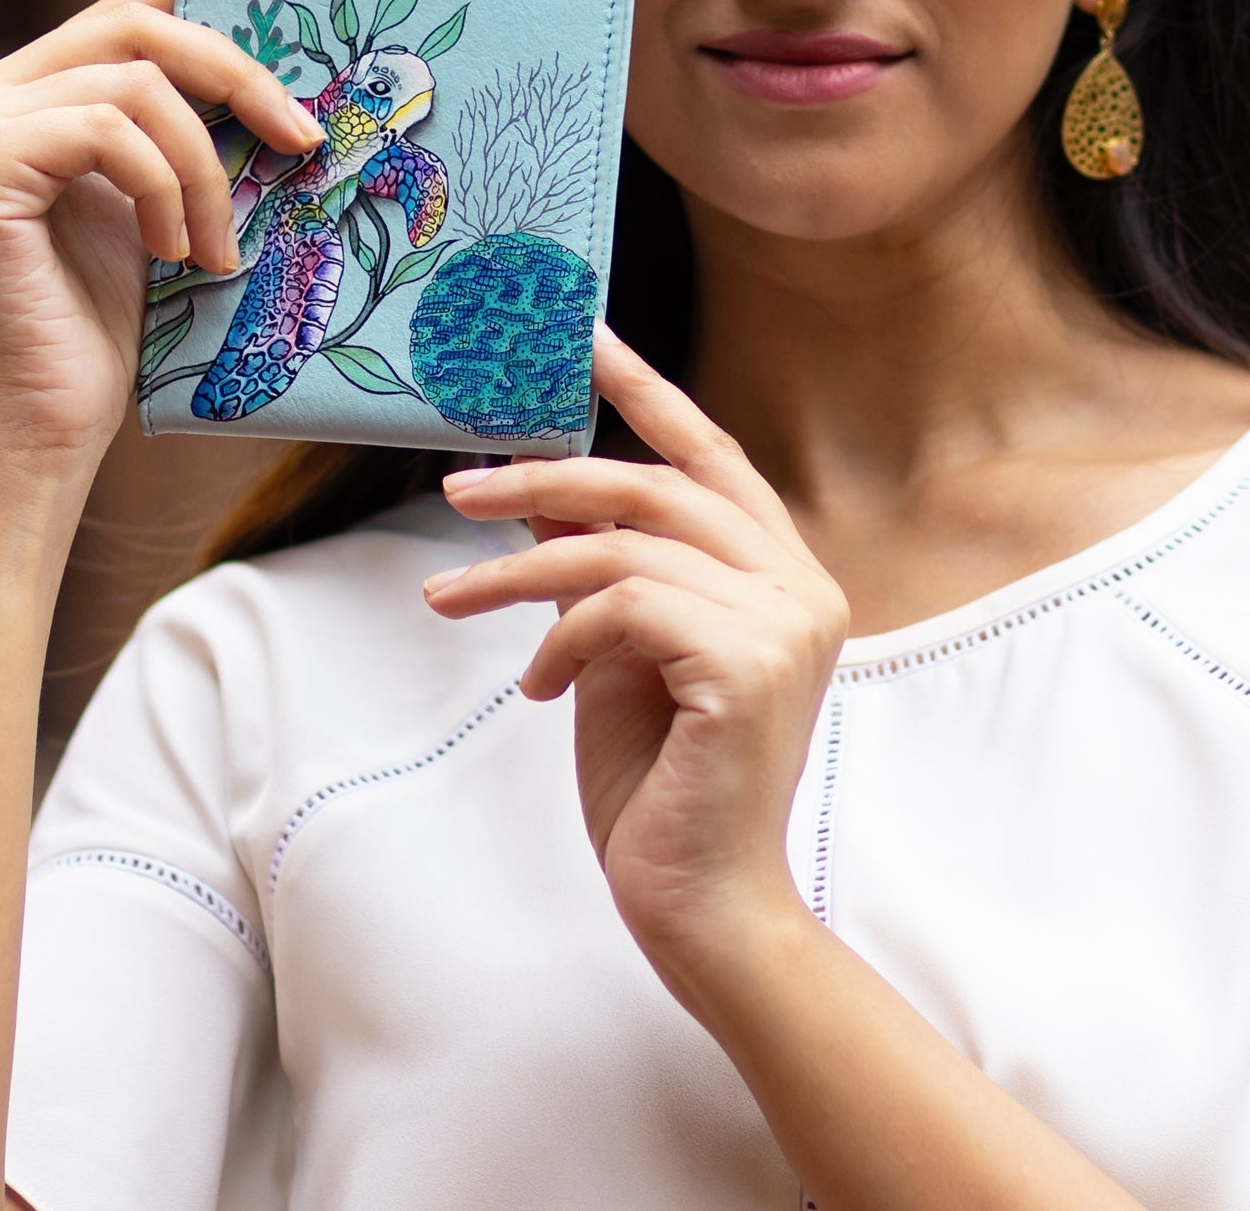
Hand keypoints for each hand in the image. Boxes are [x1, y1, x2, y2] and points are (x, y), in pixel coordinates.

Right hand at [0, 0, 322, 463]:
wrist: (54, 416)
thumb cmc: (114, 315)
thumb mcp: (166, 192)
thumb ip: (189, 117)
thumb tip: (282, 56)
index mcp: (22, 88)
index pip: (128, 7)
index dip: (212, 1)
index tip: (301, 37)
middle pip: (136, 25)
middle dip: (238, 77)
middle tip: (303, 140)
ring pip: (136, 82)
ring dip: (205, 168)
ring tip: (218, 246)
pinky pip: (110, 129)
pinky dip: (166, 189)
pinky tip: (174, 251)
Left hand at [430, 326, 849, 964]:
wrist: (700, 908)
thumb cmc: (662, 788)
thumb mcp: (621, 656)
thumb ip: (605, 575)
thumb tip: (542, 502)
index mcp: (784, 577)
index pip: (713, 459)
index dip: (649, 393)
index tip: (586, 340)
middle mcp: (801, 587)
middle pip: (657, 486)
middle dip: (546, 479)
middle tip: (458, 488)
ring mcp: (783, 622)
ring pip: (626, 544)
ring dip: (518, 569)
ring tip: (449, 598)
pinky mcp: (746, 663)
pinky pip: (623, 605)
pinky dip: (560, 636)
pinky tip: (540, 690)